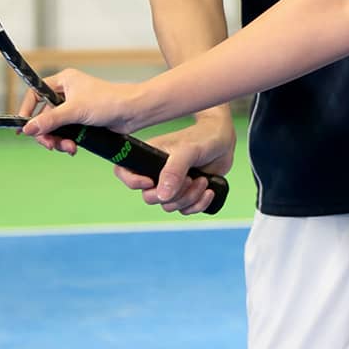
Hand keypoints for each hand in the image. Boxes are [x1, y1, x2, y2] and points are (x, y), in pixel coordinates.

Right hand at [15, 67, 144, 150]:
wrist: (132, 112)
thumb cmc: (108, 101)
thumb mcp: (75, 111)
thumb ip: (50, 120)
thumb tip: (27, 128)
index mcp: (63, 81)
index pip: (35, 93)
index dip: (27, 110)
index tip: (24, 127)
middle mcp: (67, 93)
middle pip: (43, 115)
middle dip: (46, 133)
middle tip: (51, 146)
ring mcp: (74, 108)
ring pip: (55, 127)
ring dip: (58, 140)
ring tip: (68, 148)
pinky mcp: (82, 121)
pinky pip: (66, 133)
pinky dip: (67, 142)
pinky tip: (73, 149)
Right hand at [112, 112, 235, 214]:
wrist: (224, 142)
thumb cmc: (203, 138)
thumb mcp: (188, 151)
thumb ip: (174, 171)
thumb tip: (162, 195)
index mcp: (149, 157)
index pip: (124, 171)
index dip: (132, 181)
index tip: (151, 181)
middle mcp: (157, 172)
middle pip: (150, 197)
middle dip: (173, 194)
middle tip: (190, 179)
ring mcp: (171, 185)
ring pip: (169, 206)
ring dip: (189, 198)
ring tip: (202, 181)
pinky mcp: (186, 193)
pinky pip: (185, 210)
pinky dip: (198, 204)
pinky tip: (209, 190)